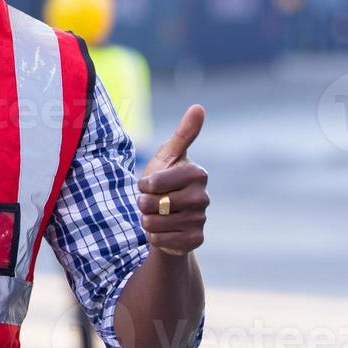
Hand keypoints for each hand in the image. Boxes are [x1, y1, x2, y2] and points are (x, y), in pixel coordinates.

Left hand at [138, 105, 207, 256]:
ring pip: (154, 223)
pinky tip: (162, 231)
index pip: (155, 182)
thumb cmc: (165, 180)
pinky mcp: (195, 240)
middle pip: (153, 204)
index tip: (149, 184)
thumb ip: (184, 133)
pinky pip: (160, 240)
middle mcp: (203, 197)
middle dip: (143, 204)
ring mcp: (201, 220)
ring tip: (156, 215)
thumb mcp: (169, 155)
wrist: (167, 216)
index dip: (144, 184)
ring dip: (146, 220)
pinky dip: (154, 236)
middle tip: (151, 202)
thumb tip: (199, 107)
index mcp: (197, 173)